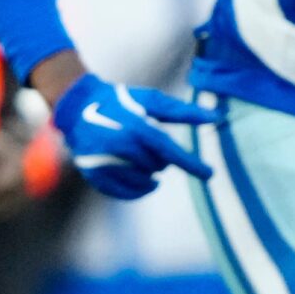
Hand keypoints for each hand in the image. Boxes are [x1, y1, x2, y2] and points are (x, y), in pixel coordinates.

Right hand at [54, 72, 213, 199]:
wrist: (78, 108)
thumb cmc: (120, 102)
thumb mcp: (151, 100)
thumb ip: (183, 112)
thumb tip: (216, 118)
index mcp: (136, 127)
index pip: (170, 151)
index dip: (191, 164)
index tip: (210, 175)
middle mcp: (120, 147)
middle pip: (158, 167)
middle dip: (161, 160)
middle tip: (150, 146)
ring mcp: (106, 163)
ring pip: (144, 182)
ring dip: (150, 175)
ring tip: (143, 160)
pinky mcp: (96, 176)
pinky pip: (126, 193)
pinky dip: (139, 190)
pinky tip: (144, 182)